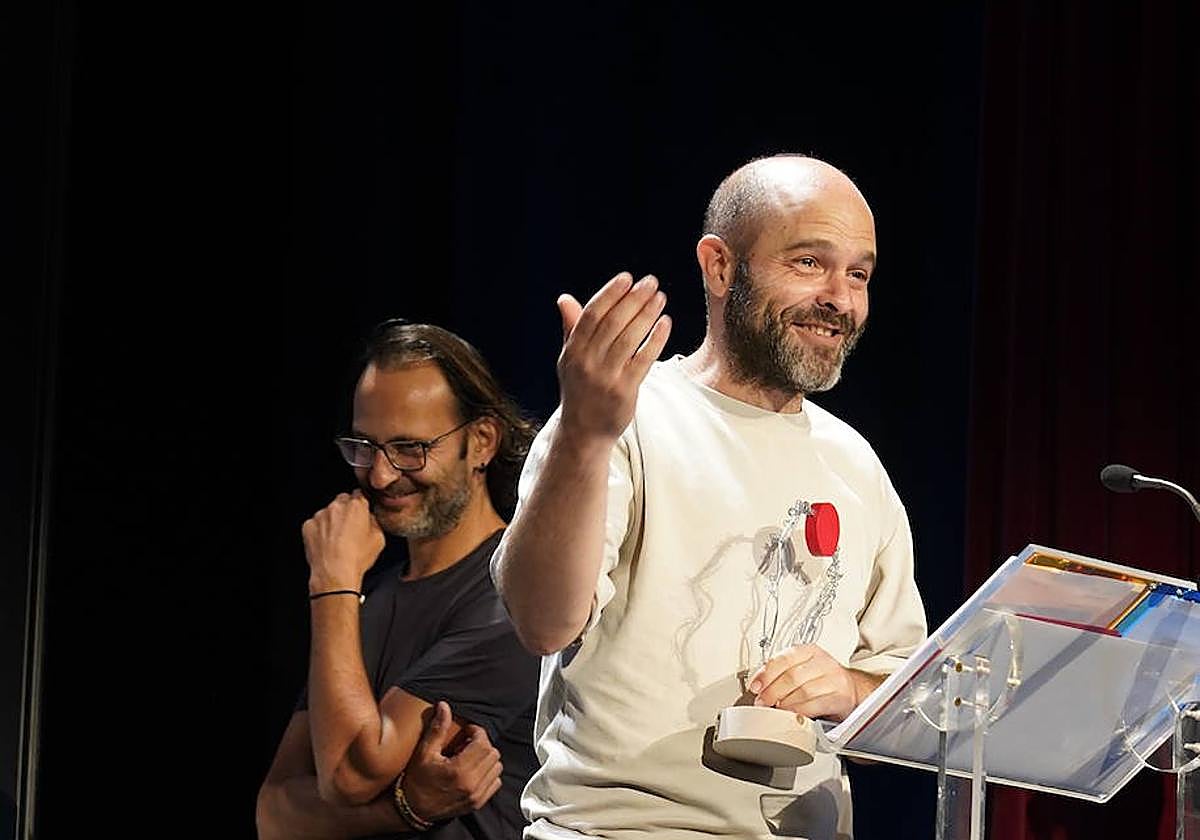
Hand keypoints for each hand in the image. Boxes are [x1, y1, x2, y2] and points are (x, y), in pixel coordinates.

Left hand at [301, 490, 385, 592]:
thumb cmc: (356, 558)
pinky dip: (320, 531)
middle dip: (346, 511)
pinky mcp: (308, 526)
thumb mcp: (379, 539)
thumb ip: (375, 522)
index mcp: (356, 506)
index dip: (361, 504)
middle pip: (342, 501)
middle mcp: (337, 507)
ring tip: (337, 540)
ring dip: (332, 521)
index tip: (361, 512)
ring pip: (328, 512)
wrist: (334, 573)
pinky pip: (316, 524)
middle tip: (350, 528)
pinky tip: (327, 544)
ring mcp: (320, 516)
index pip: (359, 495)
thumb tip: (370, 519)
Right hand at [402, 701, 503, 819]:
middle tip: (468, 743)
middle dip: (482, 744)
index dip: (477, 732)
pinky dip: (489, 774)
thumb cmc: (416, 782)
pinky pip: (495, 783)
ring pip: (497, 768)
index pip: (483, 743)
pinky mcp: (477, 803)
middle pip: (493, 754)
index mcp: (459, 770)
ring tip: (470, 757)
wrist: (412, 810)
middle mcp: (471, 784)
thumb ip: (437, 729)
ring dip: (487, 758)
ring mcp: (476, 795)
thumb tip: (444, 707)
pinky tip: (474, 771)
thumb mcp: (424, 753)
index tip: (468, 731)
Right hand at [556, 272, 671, 443]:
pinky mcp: (624, 391)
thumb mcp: (570, 359)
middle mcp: (587, 363)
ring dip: (646, 315)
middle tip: (651, 282)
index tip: (627, 278)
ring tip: (660, 298)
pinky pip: (643, 360)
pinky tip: (665, 323)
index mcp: (572, 351)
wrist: (583, 430)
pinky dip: (655, 340)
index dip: (610, 294)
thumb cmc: (579, 389)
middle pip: (613, 323)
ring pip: (629, 339)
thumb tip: (564, 299)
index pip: (592, 315)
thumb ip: (572, 328)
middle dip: (633, 299)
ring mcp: (606, 378)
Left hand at [747, 644, 878, 722]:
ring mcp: (834, 679)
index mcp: (809, 651)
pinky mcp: (841, 697)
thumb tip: (758, 685)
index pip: (784, 658)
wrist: (851, 691)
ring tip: (776, 709)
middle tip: (762, 702)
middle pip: (792, 676)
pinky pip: (816, 705)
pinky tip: (792, 715)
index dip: (766, 673)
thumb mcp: (802, 669)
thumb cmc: (822, 680)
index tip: (755, 686)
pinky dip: (800, 711)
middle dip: (773, 691)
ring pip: (803, 691)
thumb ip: (781, 673)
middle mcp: (823, 662)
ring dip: (785, 703)